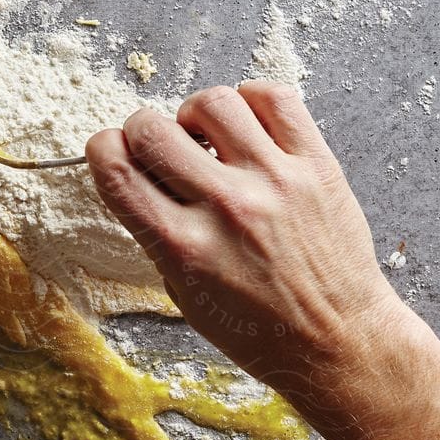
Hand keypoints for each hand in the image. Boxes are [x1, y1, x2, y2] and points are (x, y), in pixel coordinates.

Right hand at [86, 82, 405, 408]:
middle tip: (161, 150)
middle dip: (143, 133)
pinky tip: (247, 127)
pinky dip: (251, 100)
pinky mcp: (316, 166)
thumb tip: (139, 175)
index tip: (114, 153)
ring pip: (212, 102)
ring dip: (196, 115)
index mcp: (183, 247)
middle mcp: (226, 208)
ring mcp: (275, 181)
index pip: (116, 169)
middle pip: (153, 129)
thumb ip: (156, 233)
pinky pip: (274, 98)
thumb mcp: (183, 294)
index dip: (103, 150)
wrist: (336, 341)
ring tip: (208, 139)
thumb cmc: (259, 329)